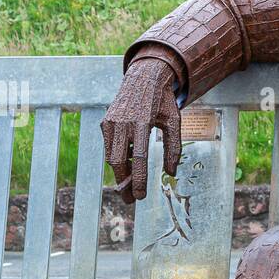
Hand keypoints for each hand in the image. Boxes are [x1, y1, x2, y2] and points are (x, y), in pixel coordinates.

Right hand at [101, 59, 181, 203]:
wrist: (143, 78)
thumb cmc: (162, 102)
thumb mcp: (174, 122)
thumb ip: (174, 148)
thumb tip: (171, 172)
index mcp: (142, 122)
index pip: (139, 157)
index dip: (139, 179)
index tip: (141, 196)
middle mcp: (123, 122)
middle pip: (118, 161)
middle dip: (124, 184)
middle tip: (132, 200)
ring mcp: (111, 122)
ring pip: (111, 156)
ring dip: (120, 175)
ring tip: (129, 189)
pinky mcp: (105, 123)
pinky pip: (109, 147)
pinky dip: (118, 159)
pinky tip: (129, 166)